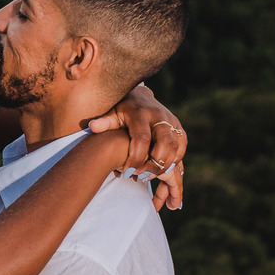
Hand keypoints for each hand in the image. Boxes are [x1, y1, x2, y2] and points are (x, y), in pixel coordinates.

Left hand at [88, 83, 186, 209]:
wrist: (140, 97)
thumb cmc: (121, 110)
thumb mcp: (111, 113)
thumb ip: (104, 121)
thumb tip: (92, 126)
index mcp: (140, 114)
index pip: (142, 138)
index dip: (136, 157)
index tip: (128, 172)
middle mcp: (159, 117)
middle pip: (165, 143)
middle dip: (155, 163)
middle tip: (143, 177)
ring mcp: (172, 122)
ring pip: (176, 147)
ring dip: (166, 166)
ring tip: (150, 177)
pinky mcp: (179, 129)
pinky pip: (182, 148)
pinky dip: (175, 161)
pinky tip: (163, 172)